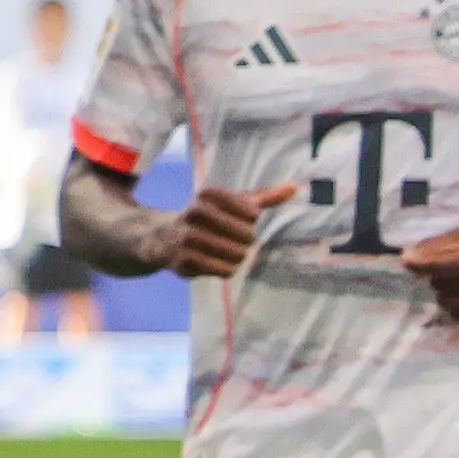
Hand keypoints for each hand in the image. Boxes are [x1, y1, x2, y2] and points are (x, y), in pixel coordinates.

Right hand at [175, 180, 296, 276]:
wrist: (162, 238)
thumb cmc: (208, 218)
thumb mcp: (232, 203)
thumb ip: (264, 197)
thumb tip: (295, 188)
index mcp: (208, 195)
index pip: (250, 209)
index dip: (252, 218)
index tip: (249, 219)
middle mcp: (194, 213)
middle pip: (245, 234)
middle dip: (247, 240)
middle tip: (241, 241)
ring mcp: (187, 238)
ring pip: (234, 253)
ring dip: (239, 257)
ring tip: (234, 253)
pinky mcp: (183, 260)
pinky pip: (221, 269)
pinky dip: (228, 269)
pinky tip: (225, 264)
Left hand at [398, 224, 458, 322]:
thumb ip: (436, 245)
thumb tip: (405, 260)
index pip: (440, 264)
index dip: (420, 264)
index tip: (406, 262)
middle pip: (439, 284)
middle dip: (437, 276)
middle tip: (450, 269)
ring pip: (446, 301)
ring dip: (445, 292)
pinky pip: (458, 314)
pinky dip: (456, 304)